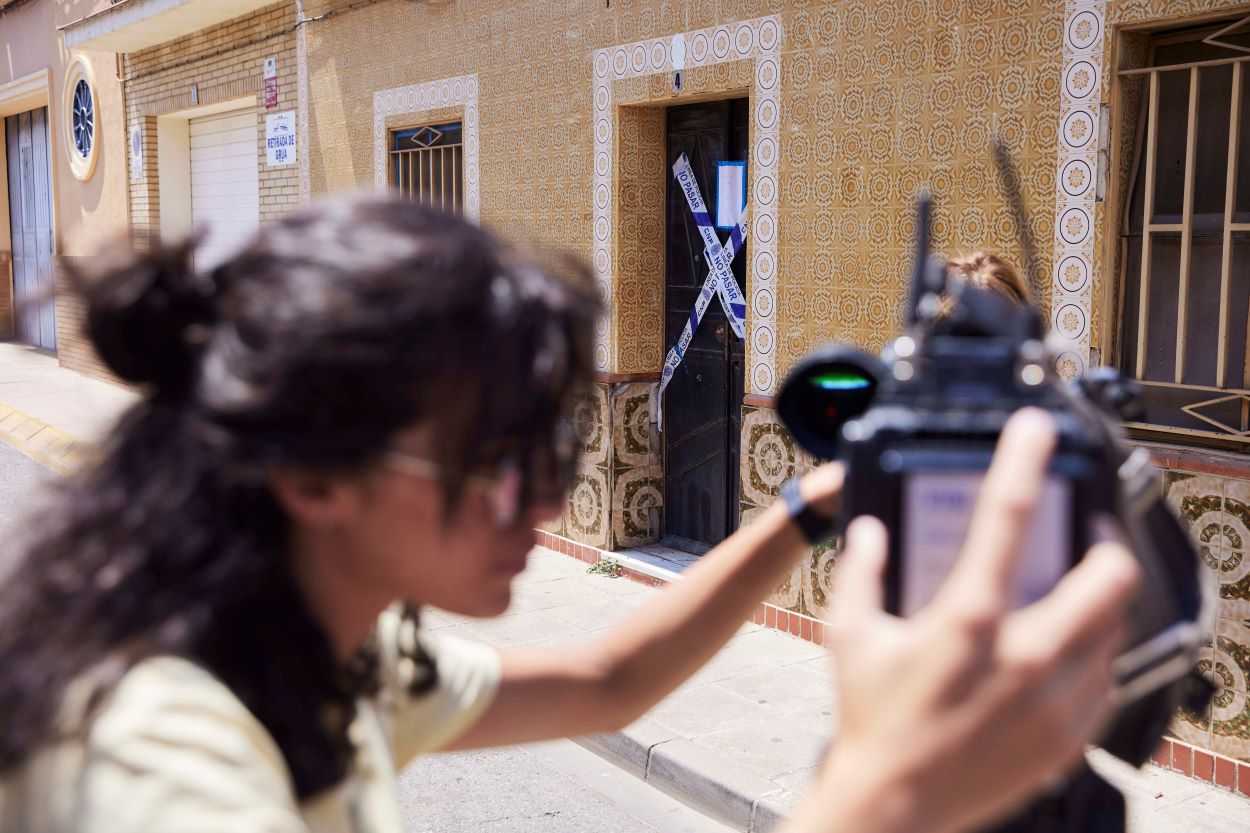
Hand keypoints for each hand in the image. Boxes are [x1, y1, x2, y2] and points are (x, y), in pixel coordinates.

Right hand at [787, 408, 1140, 832]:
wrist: (894, 805)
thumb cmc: (870, 717)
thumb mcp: (848, 636)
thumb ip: (859, 574)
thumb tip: (869, 532)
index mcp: (969, 620)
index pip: (1007, 518)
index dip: (1023, 460)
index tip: (1035, 431)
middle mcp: (1025, 657)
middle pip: (1106, 578)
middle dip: (1104, 547)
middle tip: (1083, 540)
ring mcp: (1054, 702)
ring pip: (1112, 631)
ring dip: (1095, 605)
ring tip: (1068, 599)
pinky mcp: (1066, 738)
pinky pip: (1102, 682)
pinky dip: (1089, 659)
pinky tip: (1058, 657)